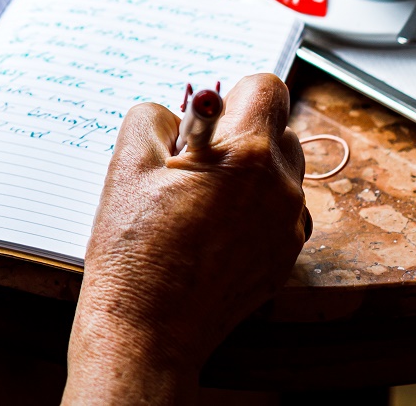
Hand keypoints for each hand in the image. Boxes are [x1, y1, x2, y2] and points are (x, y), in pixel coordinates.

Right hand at [65, 74, 307, 404]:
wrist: (147, 329)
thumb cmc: (133, 249)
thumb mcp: (127, 163)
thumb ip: (155, 115)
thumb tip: (179, 111)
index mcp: (246, 155)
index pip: (267, 86)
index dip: (233, 92)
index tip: (207, 113)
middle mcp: (281, 188)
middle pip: (278, 129)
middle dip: (240, 133)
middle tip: (194, 160)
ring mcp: (288, 227)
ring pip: (280, 172)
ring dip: (249, 172)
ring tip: (199, 200)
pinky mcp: (285, 257)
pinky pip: (278, 212)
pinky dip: (252, 210)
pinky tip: (210, 230)